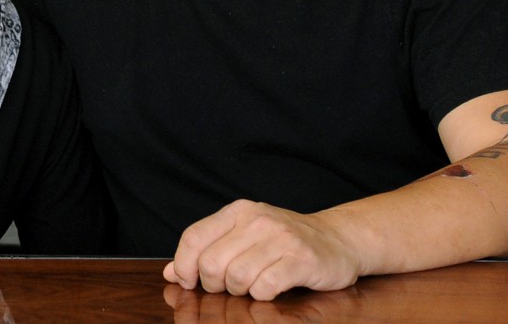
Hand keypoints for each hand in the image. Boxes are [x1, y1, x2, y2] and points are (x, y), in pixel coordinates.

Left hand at [163, 199, 361, 300]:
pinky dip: (262, 296)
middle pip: (212, 263)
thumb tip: (170, 272)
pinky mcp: (300, 259)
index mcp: (238, 211)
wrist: (337, 239)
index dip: (184, 265)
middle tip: (229, 286)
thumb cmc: (283, 241)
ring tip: (252, 286)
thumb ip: (207, 250)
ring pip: (237, 277)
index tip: (189, 281)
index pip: (194, 237)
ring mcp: (281, 238)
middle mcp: (257, 219)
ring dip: (240, 291)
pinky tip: (270, 289)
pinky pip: (265, 287)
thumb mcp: (243, 236)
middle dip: (214, 284)